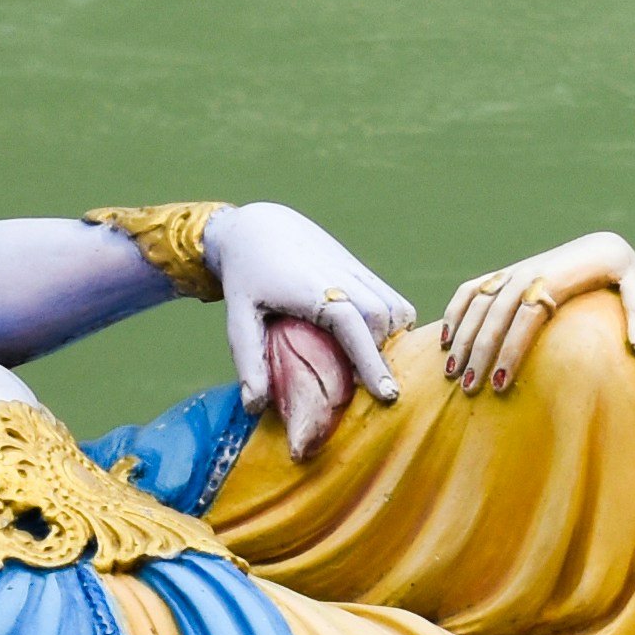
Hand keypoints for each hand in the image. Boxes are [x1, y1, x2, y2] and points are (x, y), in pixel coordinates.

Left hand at [208, 201, 417, 445]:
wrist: (257, 227)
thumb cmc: (245, 276)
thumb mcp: (239, 317)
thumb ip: (248, 360)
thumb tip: (255, 407)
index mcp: (312, 290)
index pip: (353, 325)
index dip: (371, 360)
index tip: (386, 394)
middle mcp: (341, 276)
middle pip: (383, 318)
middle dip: (383, 355)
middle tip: (372, 389)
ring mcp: (355, 270)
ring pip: (395, 306)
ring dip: (393, 338)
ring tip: (374, 365)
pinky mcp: (360, 269)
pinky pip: (392, 297)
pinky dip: (394, 322)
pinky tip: (376, 342)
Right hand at [436, 232, 634, 396]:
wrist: (602, 246)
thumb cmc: (621, 274)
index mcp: (556, 280)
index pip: (526, 318)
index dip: (511, 350)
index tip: (501, 384)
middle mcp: (528, 274)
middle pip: (495, 316)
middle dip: (479, 353)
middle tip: (470, 388)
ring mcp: (512, 273)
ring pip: (478, 305)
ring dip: (462, 337)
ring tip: (452, 374)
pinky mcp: (505, 274)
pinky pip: (472, 290)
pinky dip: (456, 311)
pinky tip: (445, 340)